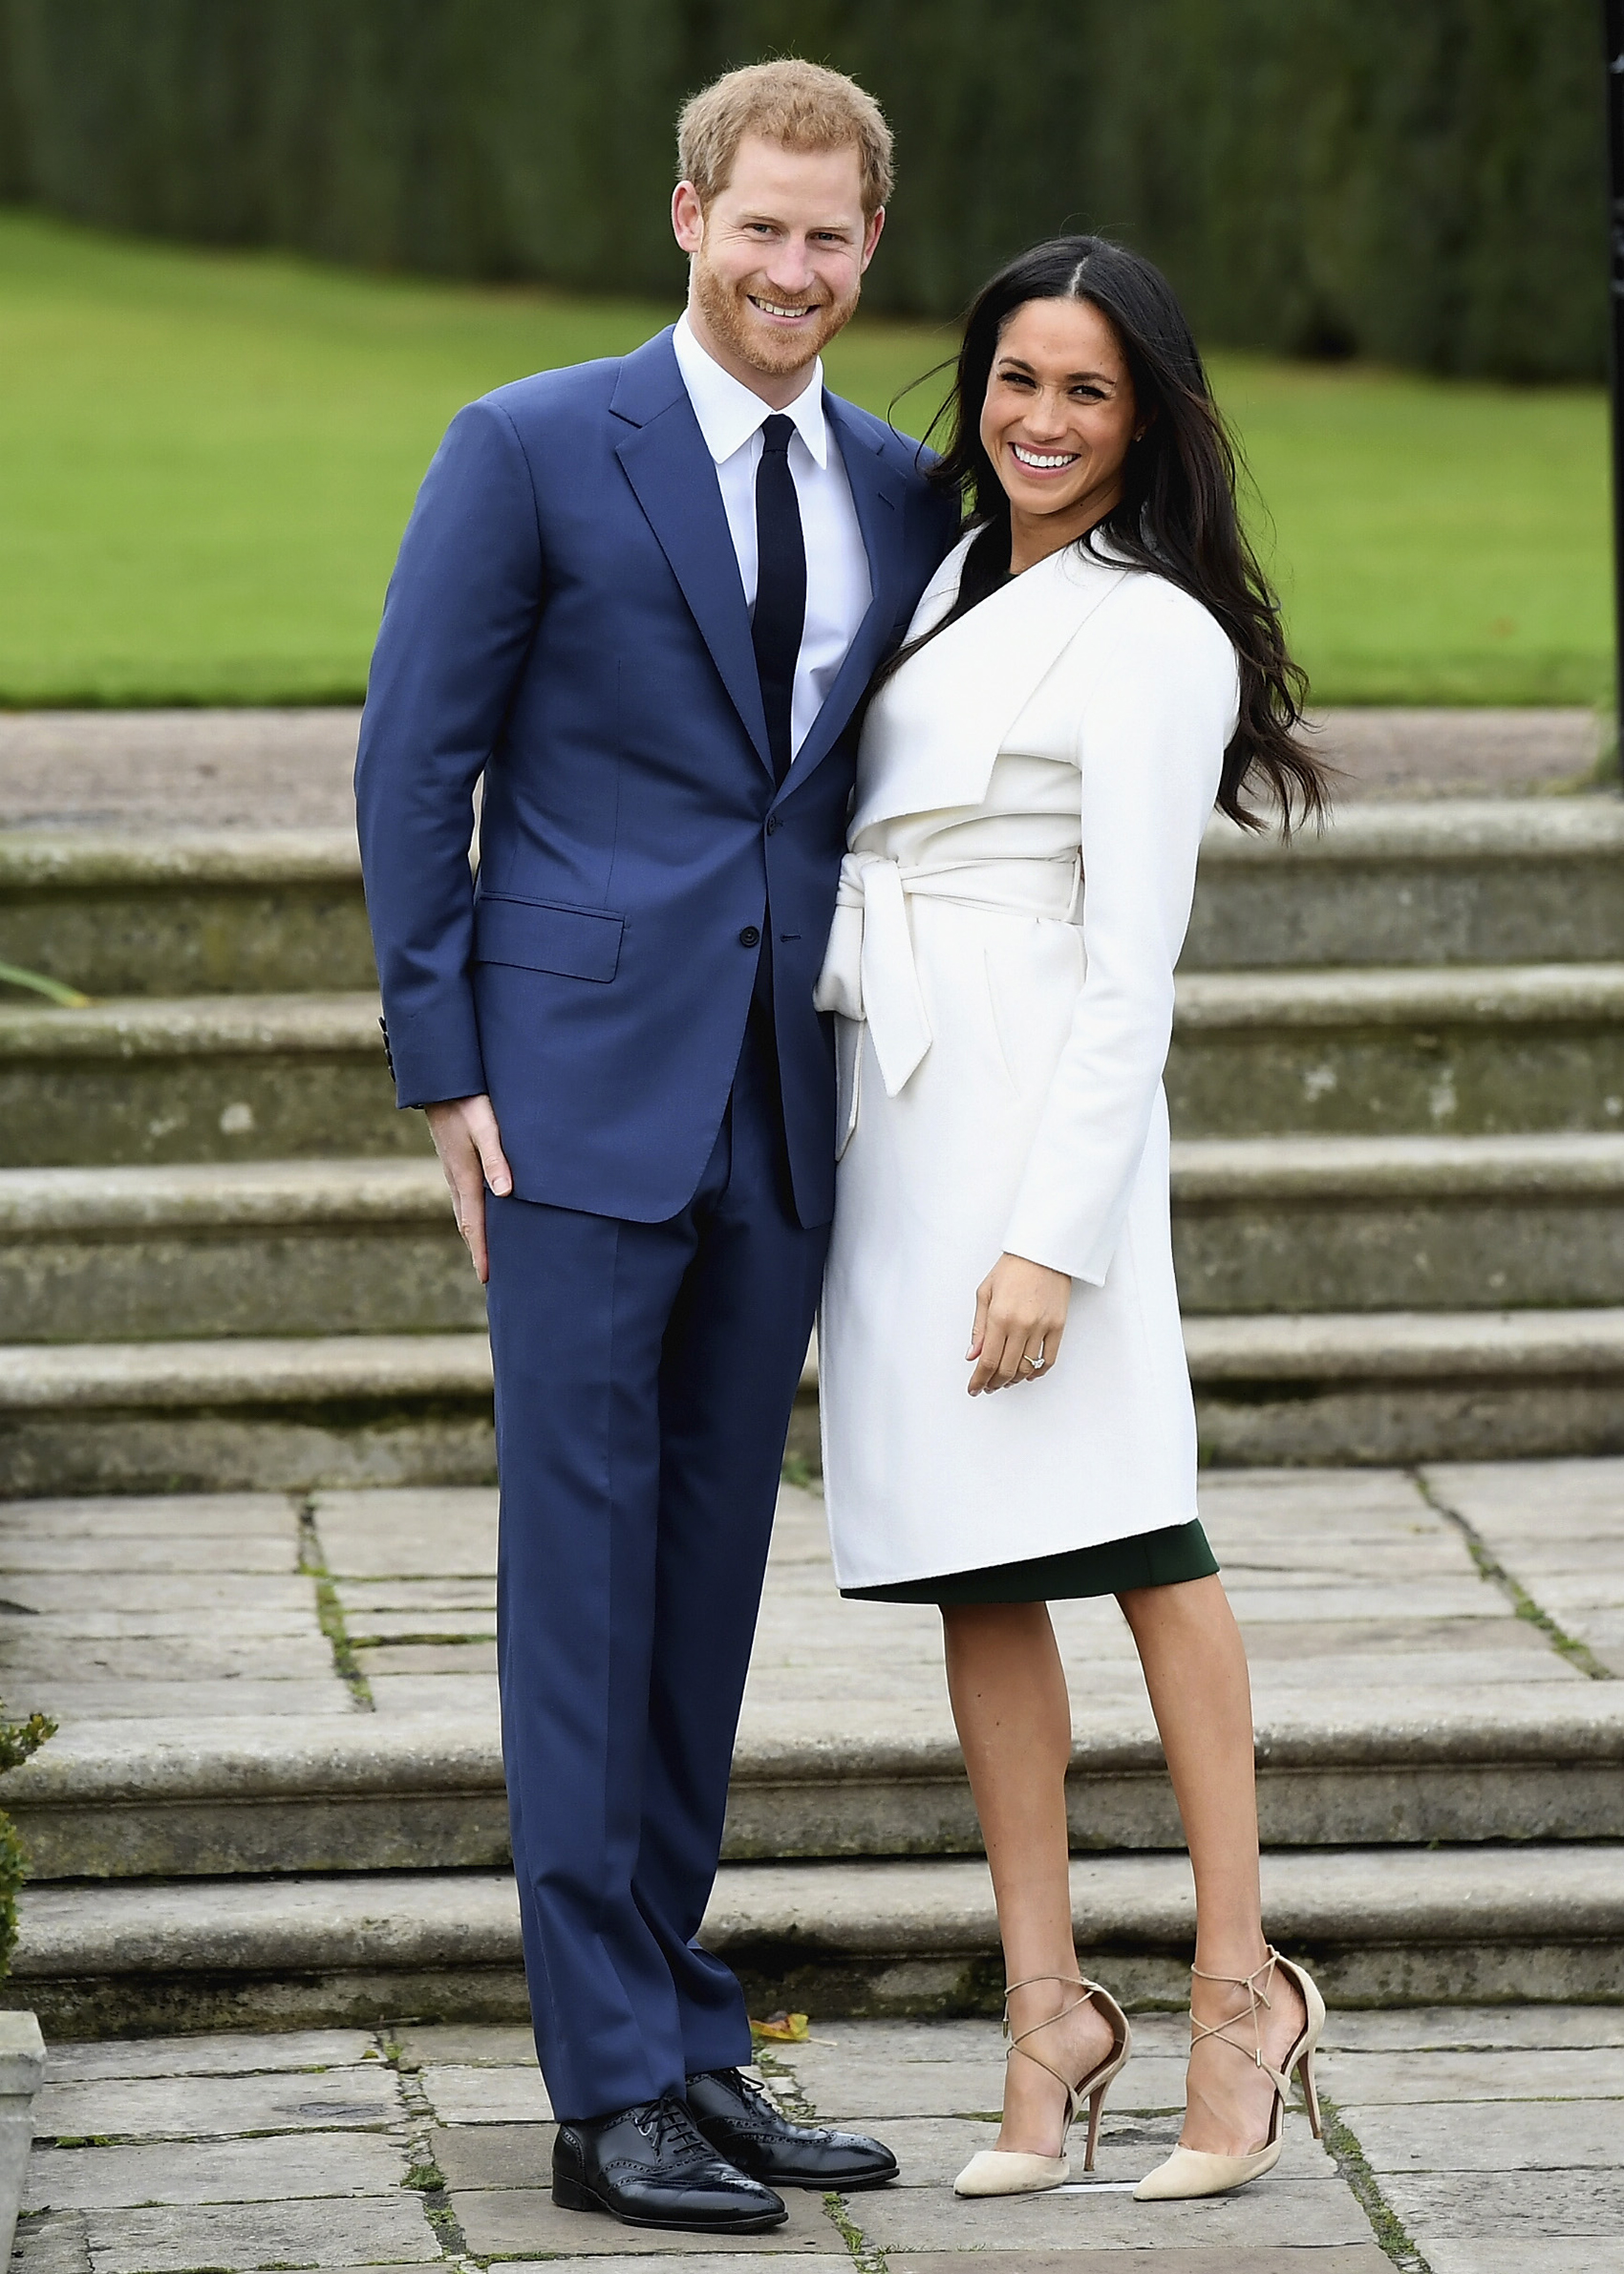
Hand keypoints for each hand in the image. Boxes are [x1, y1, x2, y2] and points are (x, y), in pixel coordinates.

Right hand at [425, 1094, 511, 1283]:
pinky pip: (463, 1197)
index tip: (486, 1277)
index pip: (474, 1224)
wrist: (441, 1081)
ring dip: (473, 1234)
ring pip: (464, 1211)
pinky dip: (471, 1214)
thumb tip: (506, 1194)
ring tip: (484, 1253)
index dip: (481, 1252)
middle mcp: (456, 1179)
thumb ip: (497, 1159)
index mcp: (465, 1177)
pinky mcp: (455, 1161)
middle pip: (467, 1223)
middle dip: (477, 1250)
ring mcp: (453, 1171)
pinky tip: (479, 1214)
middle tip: (488, 1275)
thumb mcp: (486, 1128)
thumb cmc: (468, 1102)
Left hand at [967, 1254, 1070, 1394]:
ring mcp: (1042, 1327)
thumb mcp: (985, 1293)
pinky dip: (1037, 1372)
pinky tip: (1028, 1374)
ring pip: (1026, 1367)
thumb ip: (978, 1327)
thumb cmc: (1012, 1268)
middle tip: (987, 1387)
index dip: (979, 1380)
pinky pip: (1048, 1359)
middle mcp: (1021, 1325)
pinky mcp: (1058, 1326)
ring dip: (1014, 1380)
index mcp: (999, 1316)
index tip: (974, 1388)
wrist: (1044, 1252)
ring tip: (1005, 1380)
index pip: (987, 1360)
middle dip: (994, 1383)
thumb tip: (973, 1355)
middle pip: (1006, 1369)